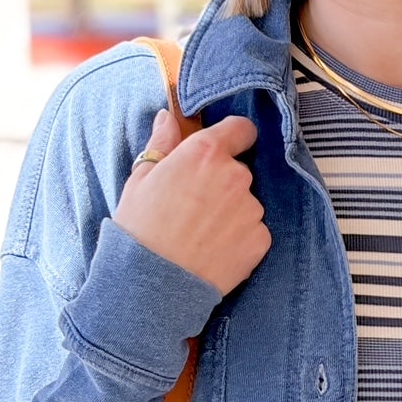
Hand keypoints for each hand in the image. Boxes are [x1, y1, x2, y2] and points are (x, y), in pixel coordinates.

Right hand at [114, 108, 271, 294]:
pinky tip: (213, 249)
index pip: (241, 129)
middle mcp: (236, 176)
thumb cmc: (140, 229)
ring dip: (232, 211)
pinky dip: (239, 237)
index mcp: (206, 153)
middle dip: (223, 182)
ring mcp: (252, 209)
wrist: (153, 284)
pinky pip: (254, 230)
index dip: (233, 137)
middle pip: (240, 170)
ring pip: (247, 202)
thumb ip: (162, 144)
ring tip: (201, 233)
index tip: (223, 150)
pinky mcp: (261, 239)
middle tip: (194, 205)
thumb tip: (168, 118)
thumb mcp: (140, 179)